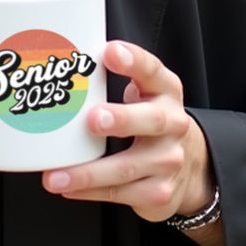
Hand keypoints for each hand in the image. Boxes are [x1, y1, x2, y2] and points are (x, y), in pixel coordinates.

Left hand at [41, 41, 212, 222]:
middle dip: (122, 119)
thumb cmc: (149, 117)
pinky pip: (120, 194)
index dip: (133, 60)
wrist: (189, 167)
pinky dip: (90, 192)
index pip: (152, 70)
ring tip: (56, 174)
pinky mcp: (158, 193)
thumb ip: (113, 76)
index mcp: (165, 90)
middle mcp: (173, 124)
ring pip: (127, 167)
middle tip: (92, 118)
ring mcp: (168, 161)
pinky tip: (67, 187)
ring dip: (89, 172)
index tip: (110, 51)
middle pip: (152, 120)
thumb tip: (63, 62)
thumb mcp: (144, 91)